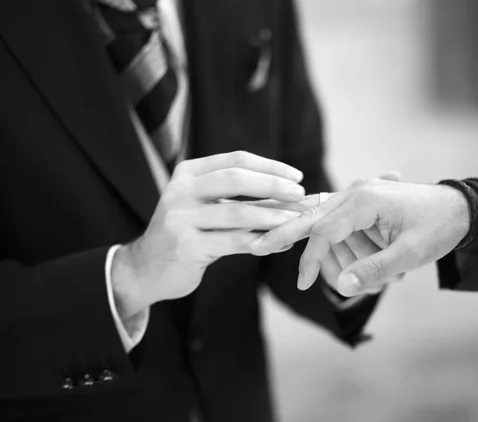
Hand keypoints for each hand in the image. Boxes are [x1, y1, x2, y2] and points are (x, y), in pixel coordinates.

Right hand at [112, 151, 305, 319]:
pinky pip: (232, 242)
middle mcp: (180, 190)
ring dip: (271, 217)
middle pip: (235, 179)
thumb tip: (291, 198)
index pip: (235, 160)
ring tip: (295, 222)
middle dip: (273, 185)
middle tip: (300, 195)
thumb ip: (241, 200)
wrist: (146, 269)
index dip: (270, 166)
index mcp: (187, 173)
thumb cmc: (187, 234)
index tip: (297, 177)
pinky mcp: (186, 247)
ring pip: (236, 212)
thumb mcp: (207, 208)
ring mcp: (180, 218)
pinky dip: (260, 242)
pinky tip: (279, 244)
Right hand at [251, 175, 468, 295]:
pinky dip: (330, 233)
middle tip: (255, 245)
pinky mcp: (363, 200)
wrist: (462, 207)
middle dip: (284, 232)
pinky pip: (338, 217)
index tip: (303, 284)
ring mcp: (359, 193)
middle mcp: (356, 191)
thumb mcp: (411, 254)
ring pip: (324, 218)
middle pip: (311, 214)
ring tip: (365, 268)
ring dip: (329, 248)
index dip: (310, 259)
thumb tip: (341, 288)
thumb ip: (374, 270)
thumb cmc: (440, 228)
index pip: (323, 231)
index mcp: (364, 200)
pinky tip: (333, 242)